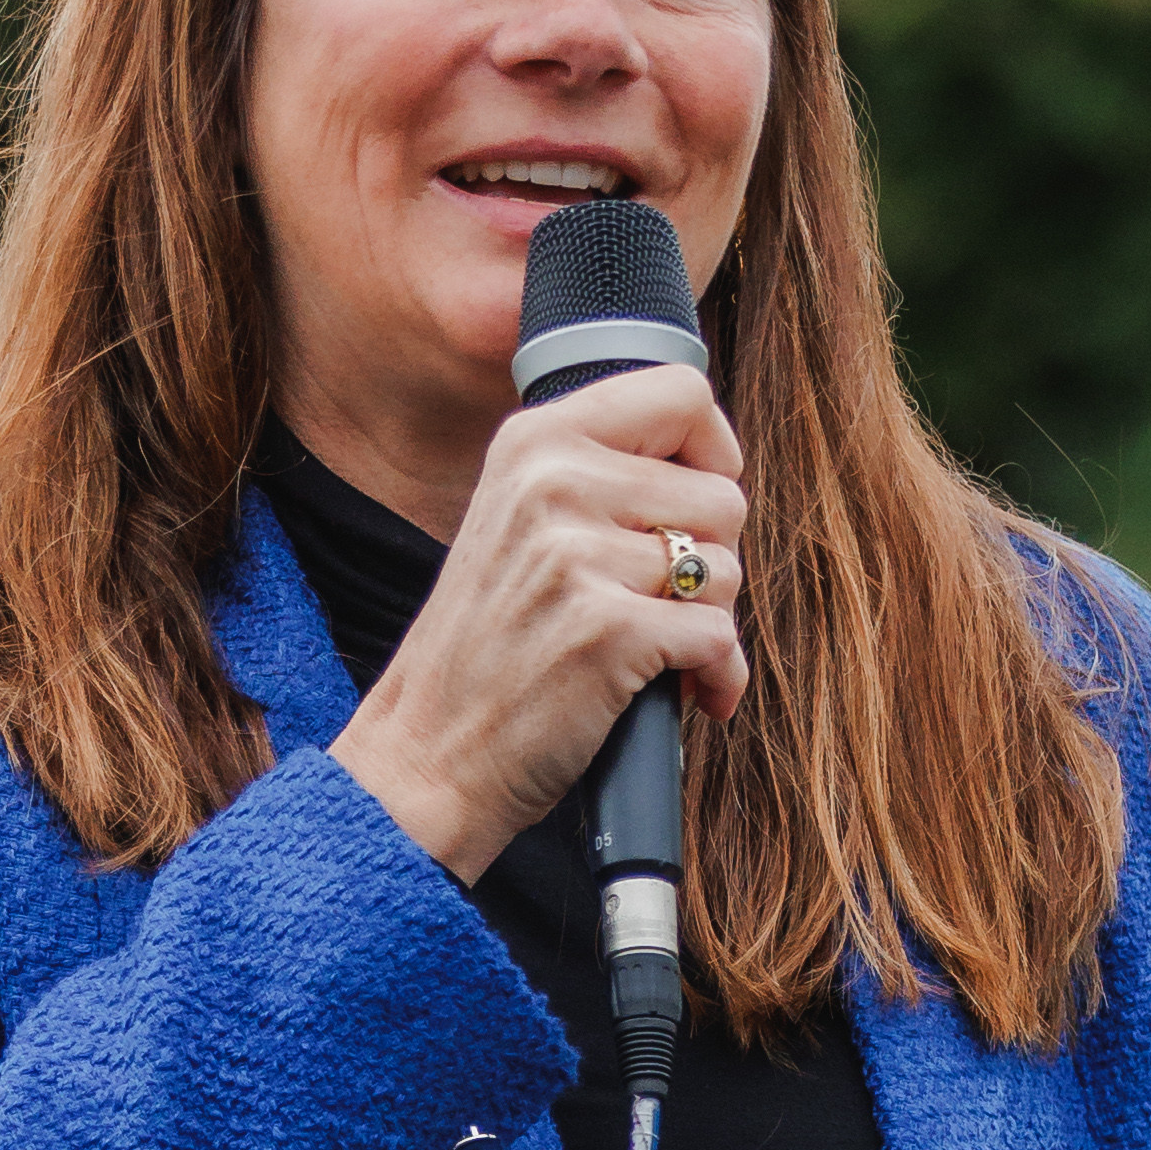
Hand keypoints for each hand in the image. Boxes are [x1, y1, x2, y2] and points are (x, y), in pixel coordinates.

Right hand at [327, 363, 750, 884]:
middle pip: (722, 493)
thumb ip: (598, 475)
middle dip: (710, 560)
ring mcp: (576, 557)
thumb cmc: (489, 651)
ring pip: (725, 569)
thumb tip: (717, 464)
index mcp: (535, 441)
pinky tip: (685, 694)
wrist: (425, 757)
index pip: (681, 392)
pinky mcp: (606, 631)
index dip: (714, 452)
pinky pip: (720, 636)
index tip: (695, 506)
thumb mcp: (518, 523)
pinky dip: (716, 676)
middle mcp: (553, 483)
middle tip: (659, 605)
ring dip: (710, 623)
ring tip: (658, 653)